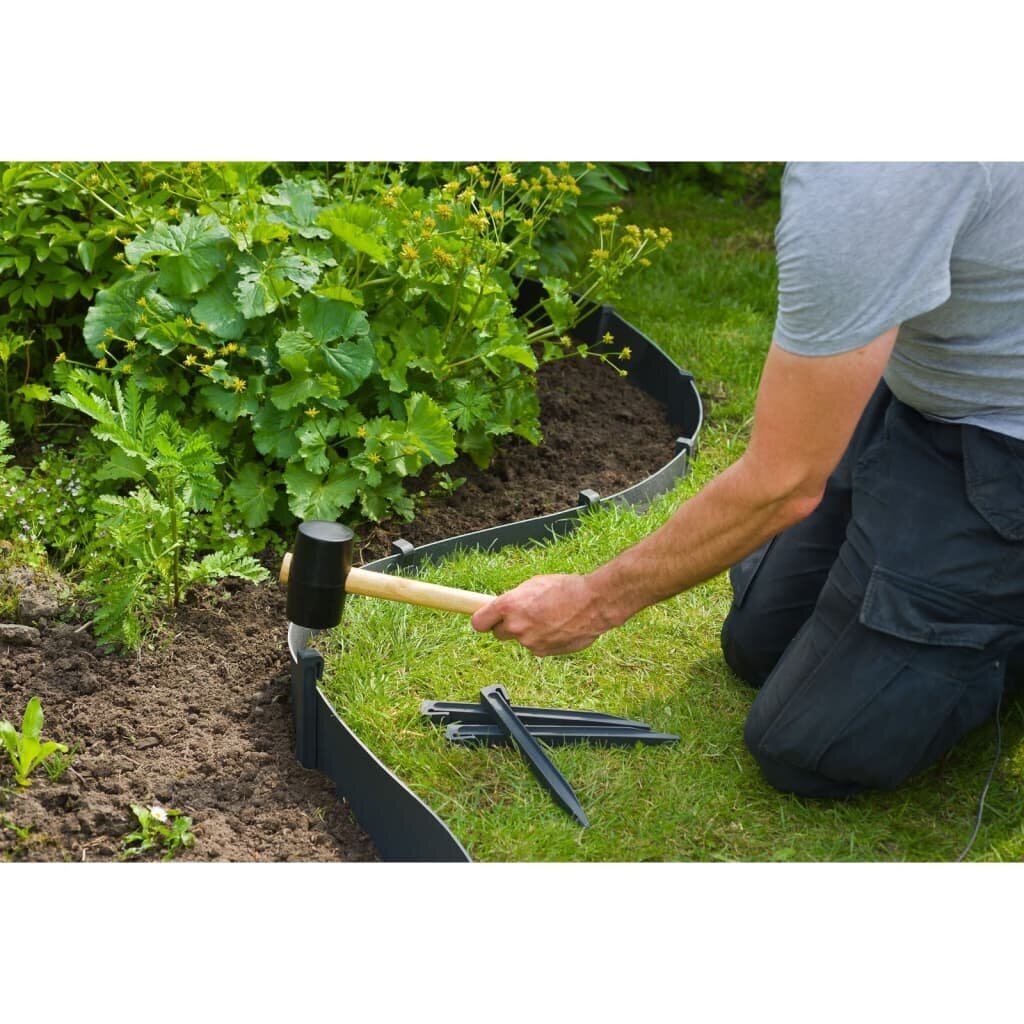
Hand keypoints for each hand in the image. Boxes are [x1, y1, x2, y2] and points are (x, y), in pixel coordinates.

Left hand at [470, 573, 611, 655]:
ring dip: (530, 632)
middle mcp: (515, 627)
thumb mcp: (533, 584)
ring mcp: (529, 642)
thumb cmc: (566, 588)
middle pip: (498, 634)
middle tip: (524, 615)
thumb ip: (514, 599)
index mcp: (508, 606)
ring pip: (521, 640)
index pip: (478, 623)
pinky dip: (544, 639)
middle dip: (507, 626)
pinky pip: (537, 646)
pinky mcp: (543, 652)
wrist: (594, 603)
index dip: (483, 620)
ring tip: (550, 617)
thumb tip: (504, 607)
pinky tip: (558, 627)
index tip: (485, 619)